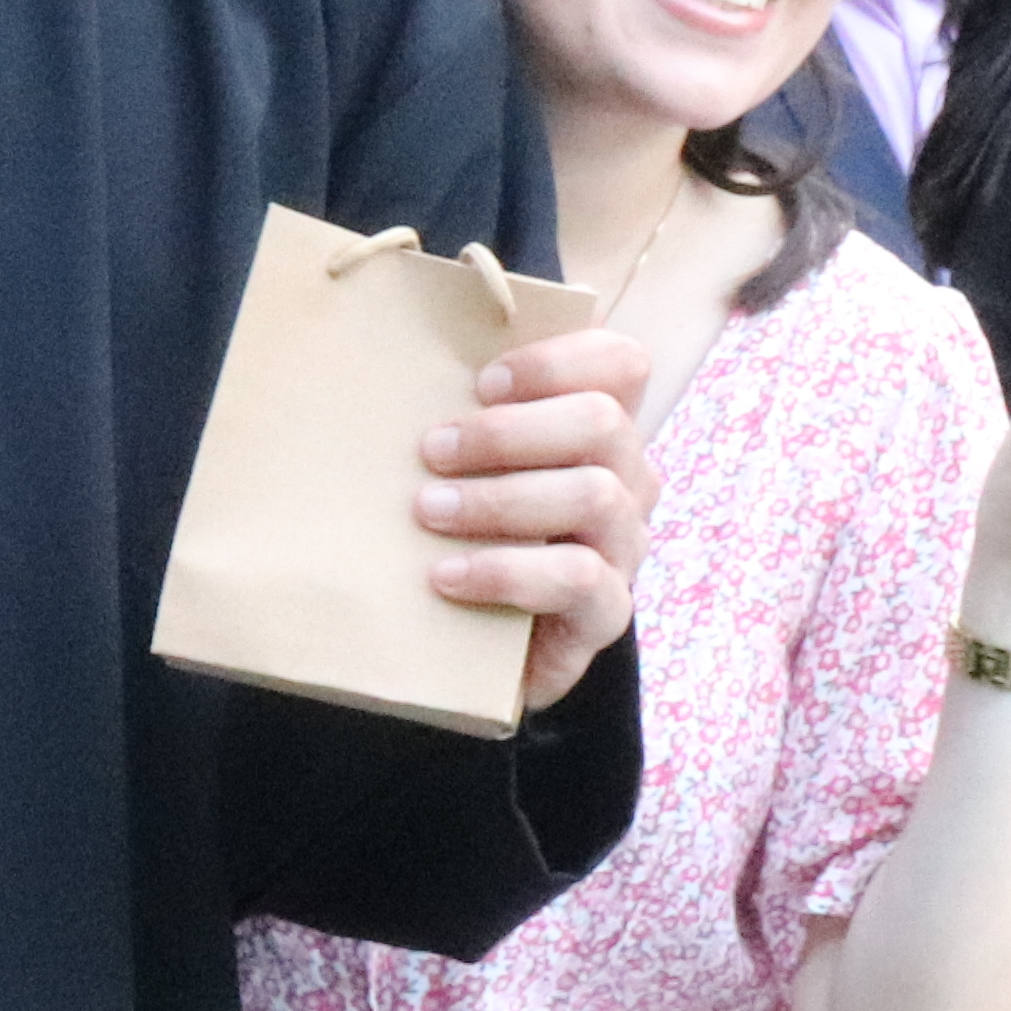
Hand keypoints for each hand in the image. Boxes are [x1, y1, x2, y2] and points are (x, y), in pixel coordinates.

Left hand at [427, 322, 656, 713]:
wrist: (472, 650)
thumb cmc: (461, 534)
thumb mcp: (463, 469)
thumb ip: (455, 416)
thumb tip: (384, 362)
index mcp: (599, 431)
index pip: (621, 364)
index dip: (557, 360)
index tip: (481, 382)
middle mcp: (625, 481)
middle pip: (603, 422)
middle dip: (508, 431)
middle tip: (432, 450)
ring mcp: (624, 547)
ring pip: (595, 495)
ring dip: (500, 498)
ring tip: (429, 511)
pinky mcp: (607, 612)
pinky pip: (578, 578)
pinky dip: (506, 570)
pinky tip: (447, 577)